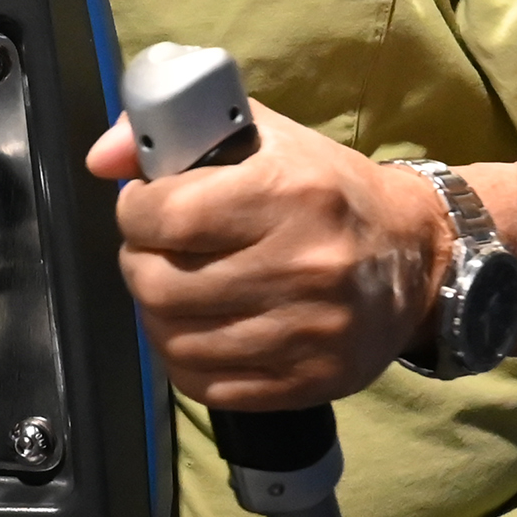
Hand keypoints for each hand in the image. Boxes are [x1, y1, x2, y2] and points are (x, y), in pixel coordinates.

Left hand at [86, 102, 447, 407]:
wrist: (416, 257)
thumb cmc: (326, 189)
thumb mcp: (260, 136)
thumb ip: (175, 130)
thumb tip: (100, 159)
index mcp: (290, 193)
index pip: (166, 216)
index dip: (135, 211)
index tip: (144, 207)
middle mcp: (303, 266)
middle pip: (160, 286)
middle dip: (139, 263)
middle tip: (155, 251)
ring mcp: (309, 333)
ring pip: (175, 341)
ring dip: (157, 314)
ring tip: (174, 288)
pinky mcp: (310, 382)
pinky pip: (206, 385)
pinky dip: (184, 359)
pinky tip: (198, 329)